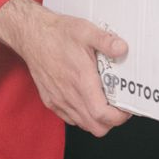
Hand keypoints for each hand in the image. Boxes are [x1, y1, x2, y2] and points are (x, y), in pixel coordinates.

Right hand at [0, 0, 131, 136]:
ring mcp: (58, 100)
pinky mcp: (50, 101)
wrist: (31, 35)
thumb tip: (123, 49)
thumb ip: (106, 41)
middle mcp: (69, 95)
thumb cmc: (57, 34)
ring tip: (102, 101)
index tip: (127, 108)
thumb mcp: (85, 31)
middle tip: (118, 106)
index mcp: (81, 81)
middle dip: (111, 122)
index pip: (103, 115)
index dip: (119, 117)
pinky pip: (71, 118)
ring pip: (83, 125)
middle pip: (96, 127)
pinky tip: (86, 99)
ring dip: (97, 119)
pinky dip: (82, 116)